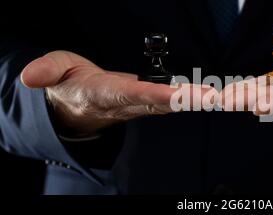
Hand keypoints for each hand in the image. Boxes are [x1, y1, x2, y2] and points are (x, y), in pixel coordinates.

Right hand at [21, 51, 213, 136]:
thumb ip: (46, 71)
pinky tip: (213, 95)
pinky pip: (174, 100)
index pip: (132, 95)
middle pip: (161, 103)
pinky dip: (193, 98)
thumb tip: (29, 77)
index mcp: (106, 94)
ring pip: (172, 104)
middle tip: (213, 97)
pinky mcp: (149, 101)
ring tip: (221, 96)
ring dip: (195, 101)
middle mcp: (128, 102)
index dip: (155, 97)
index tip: (177, 97)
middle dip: (186, 101)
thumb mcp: (53, 72)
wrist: (77, 105)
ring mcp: (141, 104)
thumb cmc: (69, 85)